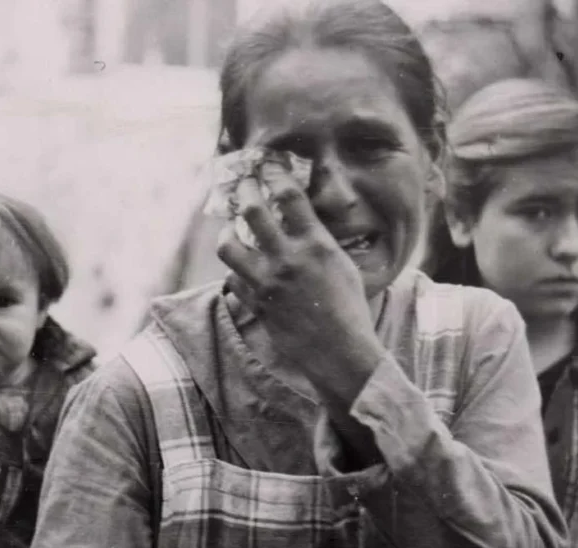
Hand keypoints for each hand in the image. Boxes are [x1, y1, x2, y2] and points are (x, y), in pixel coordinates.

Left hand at [217, 163, 385, 404]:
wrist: (340, 352)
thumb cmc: (350, 309)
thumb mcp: (343, 266)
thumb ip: (319, 242)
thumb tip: (302, 221)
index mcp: (315, 244)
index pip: (289, 195)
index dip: (274, 173)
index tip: (267, 164)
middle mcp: (287, 259)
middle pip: (252, 210)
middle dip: (243, 190)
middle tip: (242, 185)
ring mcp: (267, 282)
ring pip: (228, 246)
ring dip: (226, 233)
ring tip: (230, 230)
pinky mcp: (255, 303)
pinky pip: (232, 279)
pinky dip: (235, 271)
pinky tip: (242, 268)